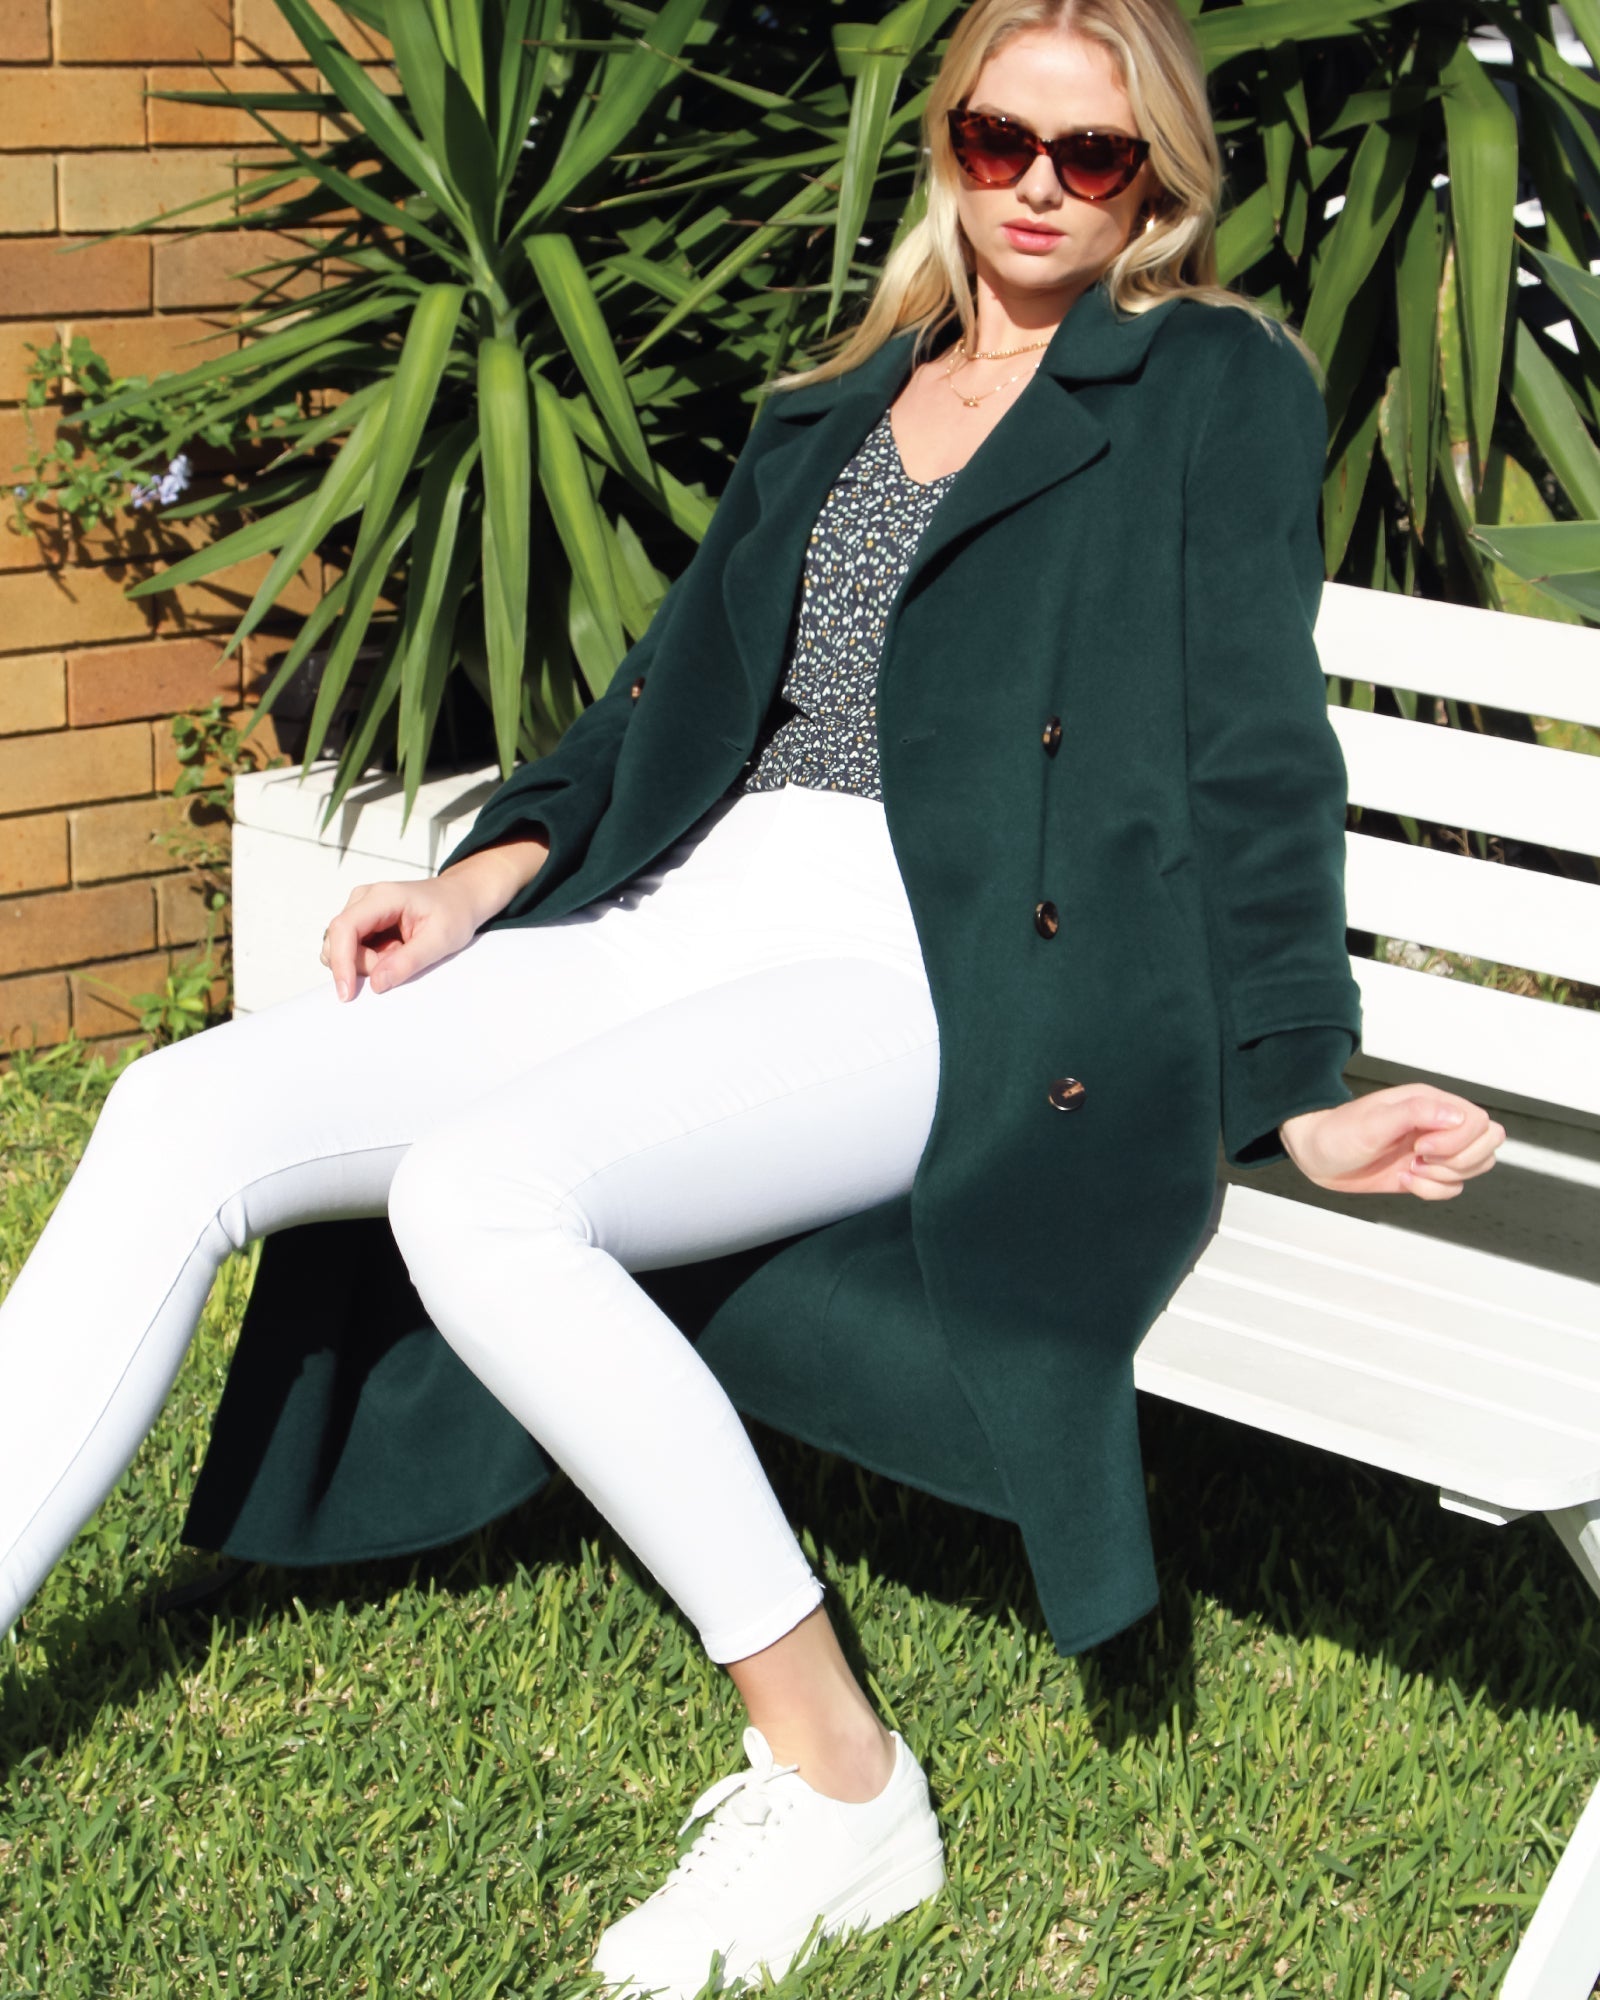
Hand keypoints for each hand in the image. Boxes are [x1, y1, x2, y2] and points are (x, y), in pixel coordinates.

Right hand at [319, 877, 480, 1000]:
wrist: (459, 898)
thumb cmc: (453, 912)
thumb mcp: (441, 940)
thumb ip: (408, 961)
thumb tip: (376, 983)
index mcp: (382, 897)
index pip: (345, 927)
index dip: (341, 961)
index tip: (347, 992)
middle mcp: (363, 899)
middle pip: (340, 942)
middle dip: (365, 965)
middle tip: (401, 962)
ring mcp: (360, 910)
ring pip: (344, 948)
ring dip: (369, 963)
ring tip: (402, 952)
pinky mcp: (362, 922)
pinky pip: (353, 950)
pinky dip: (372, 960)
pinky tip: (395, 951)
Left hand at [1278, 1085, 1503, 1198]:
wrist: (1317, 1155)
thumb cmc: (1338, 1132)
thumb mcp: (1373, 1121)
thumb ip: (1416, 1114)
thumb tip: (1455, 1116)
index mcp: (1431, 1103)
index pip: (1479, 1121)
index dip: (1458, 1140)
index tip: (1421, 1146)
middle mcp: (1438, 1124)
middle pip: (1488, 1143)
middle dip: (1458, 1160)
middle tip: (1419, 1158)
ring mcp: (1434, 1149)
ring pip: (1476, 1166)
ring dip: (1446, 1176)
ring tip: (1412, 1169)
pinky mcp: (1426, 1171)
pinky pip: (1453, 1187)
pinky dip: (1433, 1191)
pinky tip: (1406, 1180)